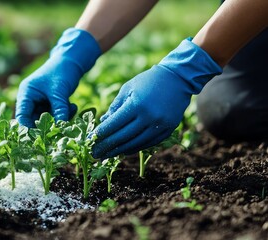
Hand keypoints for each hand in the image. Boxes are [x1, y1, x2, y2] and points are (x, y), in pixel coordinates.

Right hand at [16, 28, 100, 126]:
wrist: (73, 61)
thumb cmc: (62, 71)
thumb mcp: (60, 92)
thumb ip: (59, 110)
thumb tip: (60, 128)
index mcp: (26, 94)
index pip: (22, 116)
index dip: (29, 128)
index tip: (42, 136)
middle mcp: (31, 99)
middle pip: (34, 120)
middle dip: (48, 125)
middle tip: (61, 127)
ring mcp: (41, 102)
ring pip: (47, 119)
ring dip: (59, 118)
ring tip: (70, 108)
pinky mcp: (50, 103)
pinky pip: (55, 115)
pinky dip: (64, 114)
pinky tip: (73, 106)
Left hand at [92, 38, 221, 158]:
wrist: (178, 79)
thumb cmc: (148, 81)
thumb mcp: (128, 89)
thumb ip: (115, 107)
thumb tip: (102, 124)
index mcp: (137, 104)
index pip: (114, 124)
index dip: (100, 134)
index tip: (89, 141)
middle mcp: (149, 117)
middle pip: (123, 137)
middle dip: (106, 147)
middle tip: (94, 154)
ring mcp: (160, 125)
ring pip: (135, 143)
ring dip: (119, 151)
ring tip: (106, 155)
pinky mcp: (168, 130)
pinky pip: (148, 143)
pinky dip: (134, 148)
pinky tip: (123, 151)